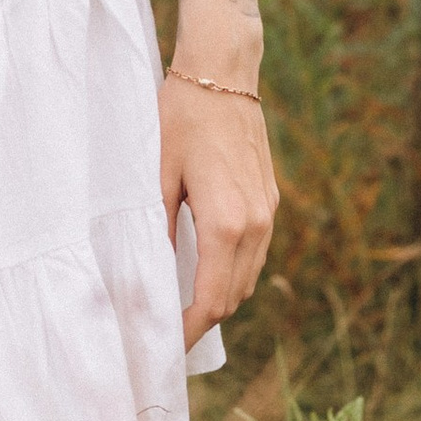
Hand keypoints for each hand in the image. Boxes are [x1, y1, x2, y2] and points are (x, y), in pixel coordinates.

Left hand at [159, 74, 279, 350]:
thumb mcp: (157, 174)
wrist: (222, 73)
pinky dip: (233, 273)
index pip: (212, 300)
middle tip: (167, 335)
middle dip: (202, 322)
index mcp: (227, 222)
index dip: (187, 330)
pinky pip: (255, 254)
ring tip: (183, 309)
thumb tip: (151, 277)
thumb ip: (157, 231)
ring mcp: (267, 211)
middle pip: (233, 297)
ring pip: (248, 278)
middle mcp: (256, 222)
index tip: (163, 347)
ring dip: (220, 299)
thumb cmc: (181, 118)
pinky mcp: (269, 199)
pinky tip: (206, 271)